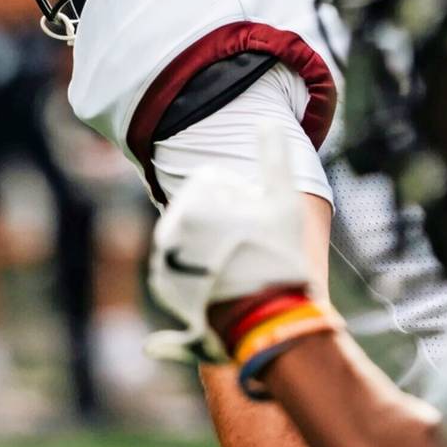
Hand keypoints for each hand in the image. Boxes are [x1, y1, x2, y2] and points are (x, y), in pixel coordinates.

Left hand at [146, 126, 312, 365]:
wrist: (268, 325)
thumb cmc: (279, 261)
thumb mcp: (283, 204)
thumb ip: (274, 157)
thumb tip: (267, 121)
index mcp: (192, 206)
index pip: (213, 183)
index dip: (242, 198)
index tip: (256, 222)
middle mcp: (168, 232)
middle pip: (200, 210)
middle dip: (223, 221)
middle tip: (250, 246)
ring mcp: (163, 261)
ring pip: (189, 236)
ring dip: (210, 244)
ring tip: (240, 266)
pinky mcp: (164, 288)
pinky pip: (180, 264)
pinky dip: (197, 268)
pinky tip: (224, 281)